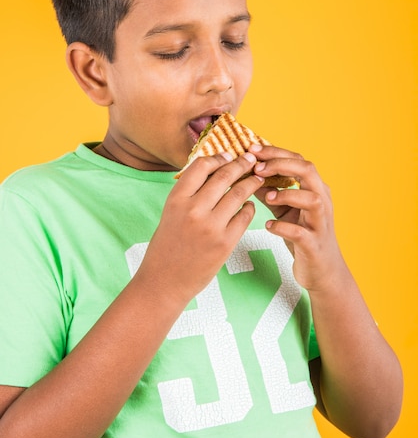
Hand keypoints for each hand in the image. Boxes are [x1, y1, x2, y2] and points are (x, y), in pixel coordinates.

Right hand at [140, 152, 264, 303]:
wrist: (164, 281)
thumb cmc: (167, 245)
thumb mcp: (170, 213)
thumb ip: (190, 193)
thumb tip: (214, 171)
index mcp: (176, 199)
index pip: (201, 166)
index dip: (218, 158)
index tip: (229, 155)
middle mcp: (193, 210)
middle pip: (224, 176)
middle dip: (241, 164)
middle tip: (251, 160)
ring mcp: (211, 226)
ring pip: (239, 193)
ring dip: (251, 183)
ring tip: (257, 179)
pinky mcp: (225, 243)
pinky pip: (245, 216)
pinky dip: (249, 208)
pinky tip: (249, 206)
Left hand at [249, 144, 346, 291]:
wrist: (322, 271)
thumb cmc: (303, 235)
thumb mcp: (284, 209)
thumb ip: (270, 191)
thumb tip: (247, 174)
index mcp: (315, 188)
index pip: (298, 159)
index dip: (275, 152)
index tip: (252, 149)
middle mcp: (322, 201)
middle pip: (308, 171)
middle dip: (281, 164)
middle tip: (257, 168)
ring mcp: (320, 223)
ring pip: (312, 200)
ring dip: (287, 195)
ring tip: (267, 197)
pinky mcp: (314, 244)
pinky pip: (301, 233)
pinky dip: (283, 227)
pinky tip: (269, 226)